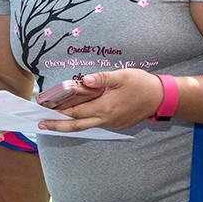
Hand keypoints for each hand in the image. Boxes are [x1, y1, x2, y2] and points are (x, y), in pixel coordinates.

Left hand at [38, 69, 162, 131]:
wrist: (161, 98)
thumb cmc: (141, 84)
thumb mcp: (122, 76)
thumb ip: (102, 78)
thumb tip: (85, 80)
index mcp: (105, 107)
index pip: (77, 112)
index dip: (59, 112)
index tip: (45, 110)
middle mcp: (106, 119)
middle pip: (77, 125)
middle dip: (58, 125)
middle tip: (41, 125)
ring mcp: (112, 123)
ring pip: (86, 125)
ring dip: (69, 123)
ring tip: (54, 120)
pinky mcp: (116, 123)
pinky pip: (95, 122)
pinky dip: (82, 120)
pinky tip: (76, 113)